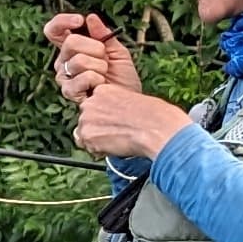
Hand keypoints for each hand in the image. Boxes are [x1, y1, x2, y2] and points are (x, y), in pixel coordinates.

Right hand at [41, 11, 139, 107]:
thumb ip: (104, 35)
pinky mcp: (69, 91)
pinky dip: (97, 79)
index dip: (63, 21)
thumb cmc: (122, 78)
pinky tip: (100, 86)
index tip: (80, 21)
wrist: (128, 103)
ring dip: (100, 67)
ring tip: (105, 75)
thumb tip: (90, 18)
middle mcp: (63, 61)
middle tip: (105, 60)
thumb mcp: (117, 52)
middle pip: (70, 42)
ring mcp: (64, 77)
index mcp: (71, 49)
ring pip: (79, 60)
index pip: (54, 30)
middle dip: (95, 48)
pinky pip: (83, 77)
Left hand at [71, 83, 194, 160]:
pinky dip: (99, 151)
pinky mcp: (87, 135)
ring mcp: (87, 118)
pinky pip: (88, 148)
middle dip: (97, 129)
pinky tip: (116, 146)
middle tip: (117, 134)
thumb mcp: (132, 101)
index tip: (114, 123)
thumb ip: (115, 107)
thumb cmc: (154, 116)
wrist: (157, 128)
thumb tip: (110, 120)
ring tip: (119, 140)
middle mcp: (91, 102)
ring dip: (98, 140)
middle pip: (86, 120)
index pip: (93, 106)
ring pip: (85, 134)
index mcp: (103, 90)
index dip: (103, 118)